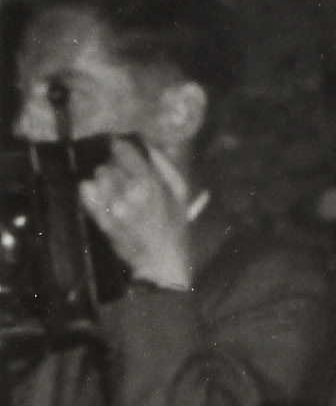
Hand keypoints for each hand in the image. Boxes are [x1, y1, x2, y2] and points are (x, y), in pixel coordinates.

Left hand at [77, 136, 193, 289]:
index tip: (123, 153)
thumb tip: (147, 142)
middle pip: (108, 164)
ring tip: (118, 195)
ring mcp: (112, 205)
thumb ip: (165, 165)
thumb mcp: (180, 194)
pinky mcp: (100, 216)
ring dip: (106, 182)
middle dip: (116, 170)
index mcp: (150, 183)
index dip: (121, 150)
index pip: (122, 149)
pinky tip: (104, 200)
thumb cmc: (175, 228)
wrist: (162, 263)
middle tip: (126, 183)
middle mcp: (128, 191)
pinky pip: (85, 190)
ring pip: (98, 176)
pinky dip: (91, 191)